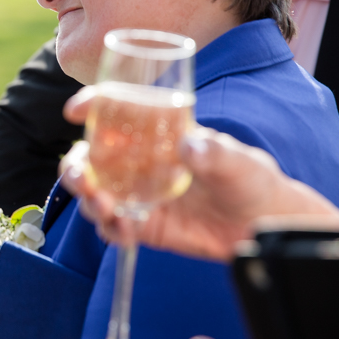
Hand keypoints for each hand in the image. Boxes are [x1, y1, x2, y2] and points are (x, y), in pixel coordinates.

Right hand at [59, 87, 338, 260]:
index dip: (92, 106)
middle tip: (81, 179)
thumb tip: (189, 146)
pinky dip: (111, 230)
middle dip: (75, 167)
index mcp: (156, 133)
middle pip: (90, 157)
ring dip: (89, 200)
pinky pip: (113, 226)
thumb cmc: (251, 180)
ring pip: (94, 192)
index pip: (116, 111)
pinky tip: (125, 233)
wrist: (263, 225)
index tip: (75, 110)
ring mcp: (137, 194)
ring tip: (106, 210)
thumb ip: (215, 153)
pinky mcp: (143, 224)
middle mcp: (139, 162)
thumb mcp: (239, 162)